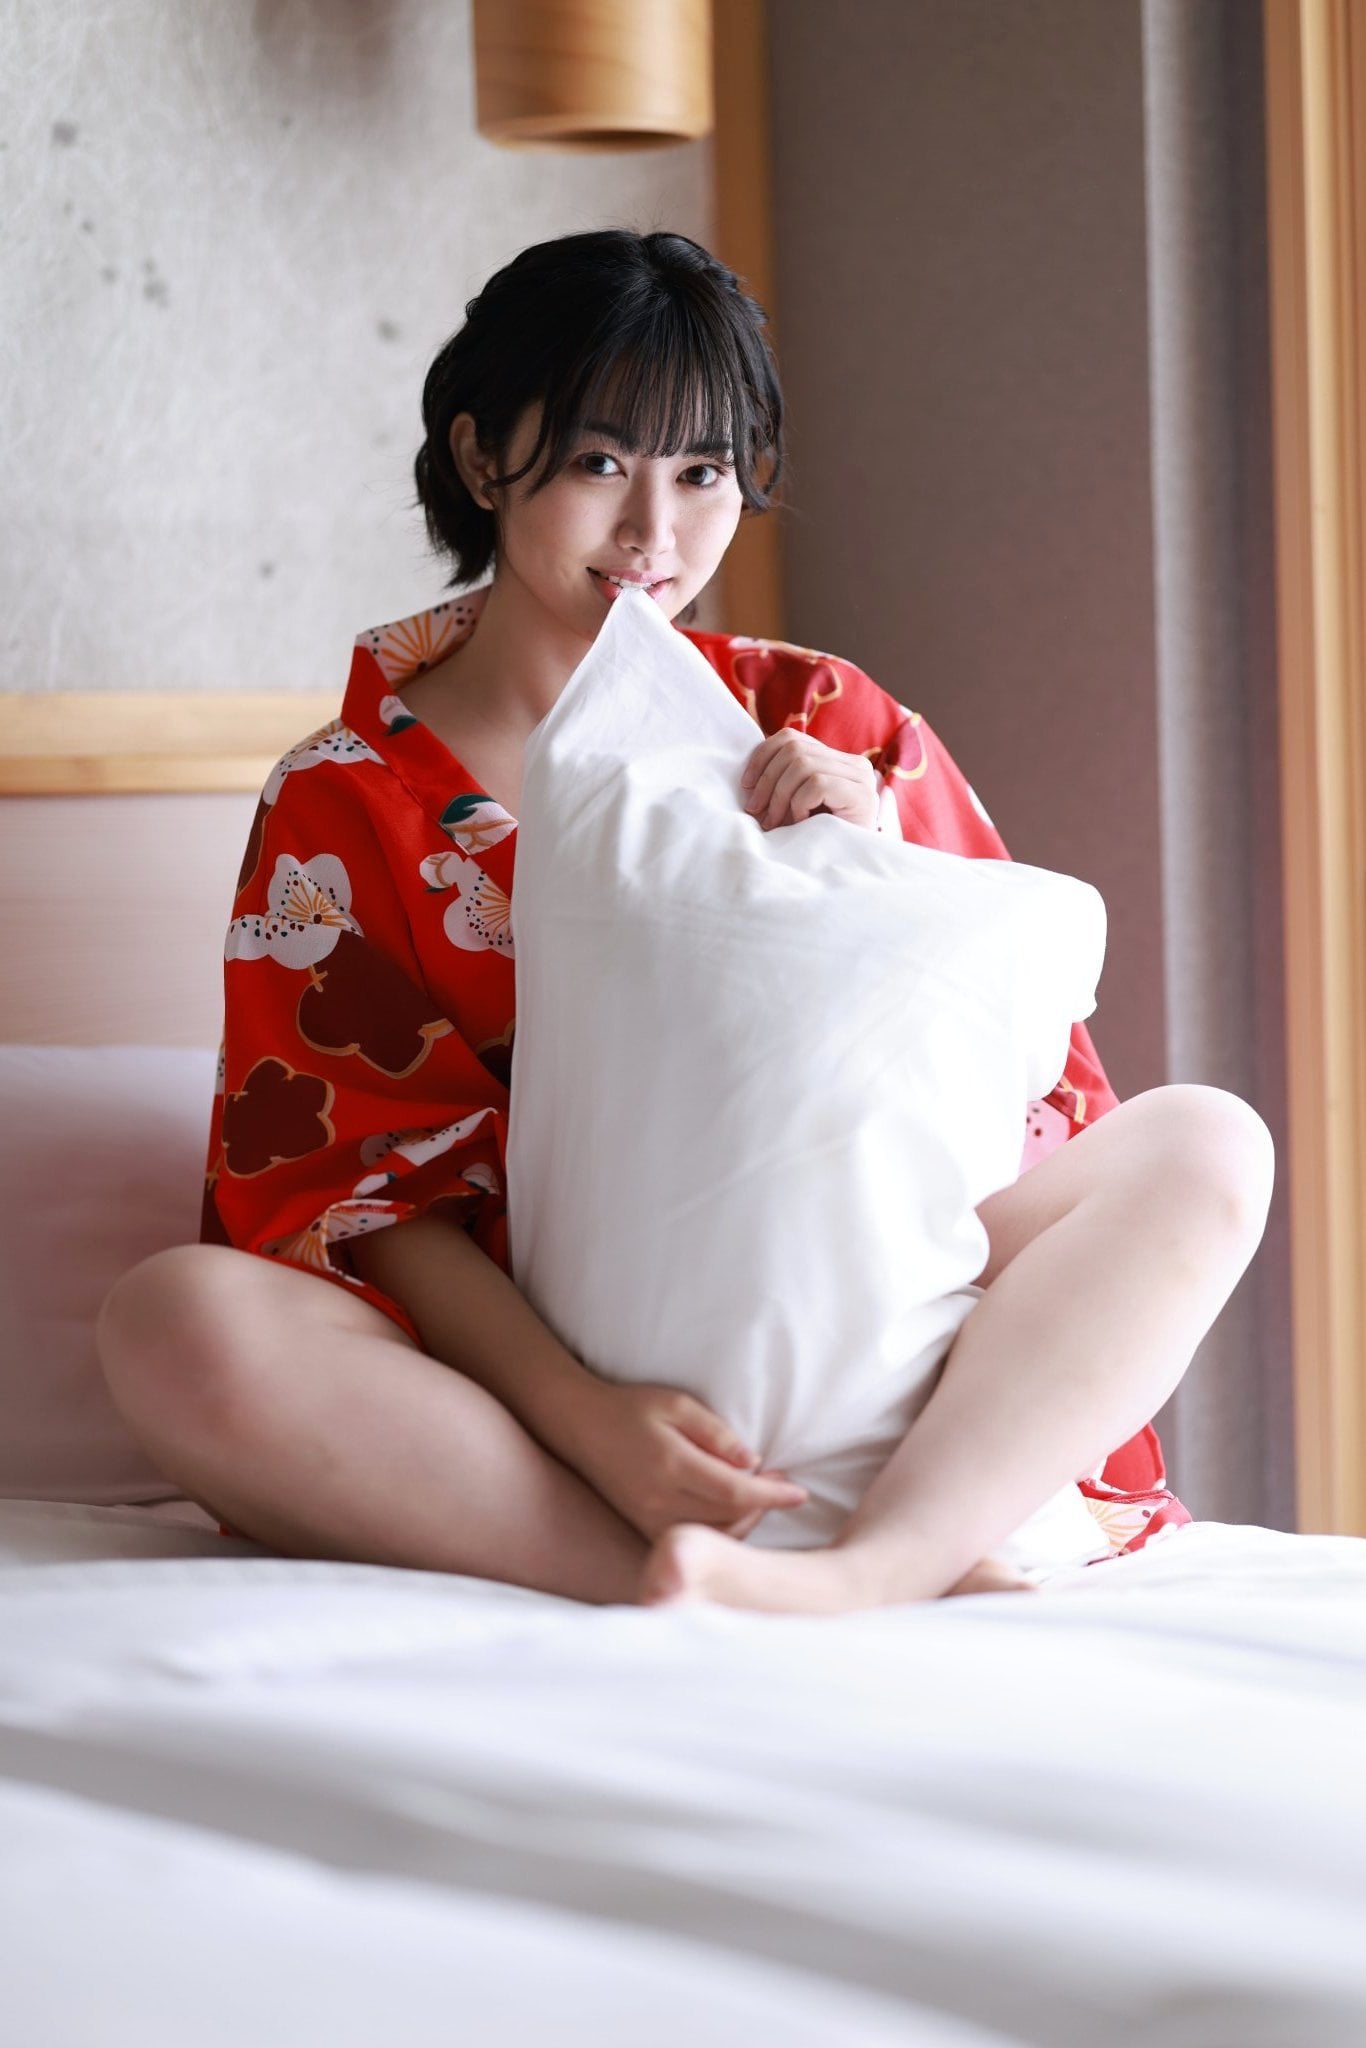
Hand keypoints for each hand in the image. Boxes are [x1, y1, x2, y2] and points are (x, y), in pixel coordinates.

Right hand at [558, 1378, 809, 1542]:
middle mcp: (660, 1500)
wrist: (579, 1426)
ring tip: (761, 1494)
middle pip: (730, 1517)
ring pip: (714, 1535)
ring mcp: (649, 1519)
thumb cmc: (631, 1408)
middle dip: (764, 1505)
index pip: (735, 1491)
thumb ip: (716, 1433)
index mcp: (672, 1466)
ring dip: (746, 1520)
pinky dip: (721, 1530)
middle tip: (783, 1483)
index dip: (772, 1495)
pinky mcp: (643, 1527)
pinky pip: (693, 1538)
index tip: (800, 1493)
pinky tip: (733, 1510)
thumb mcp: (677, 1404)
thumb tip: (753, 1461)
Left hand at [740, 730, 878, 831]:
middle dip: (766, 780)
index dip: (762, 757)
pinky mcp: (862, 795)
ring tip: (774, 823)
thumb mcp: (798, 806)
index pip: (791, 738)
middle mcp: (854, 763)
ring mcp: (861, 778)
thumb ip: (785, 783)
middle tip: (755, 810)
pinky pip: (817, 784)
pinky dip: (799, 805)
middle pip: (794, 749)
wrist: (850, 872)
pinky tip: (801, 824)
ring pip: (802, 765)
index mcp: (837, 760)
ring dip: (779, 796)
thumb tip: (747, 777)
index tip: (746, 785)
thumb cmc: (819, 841)